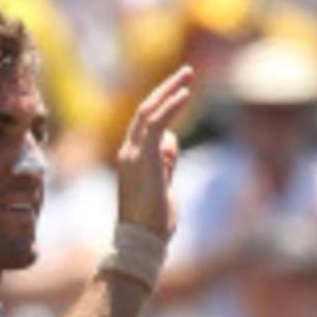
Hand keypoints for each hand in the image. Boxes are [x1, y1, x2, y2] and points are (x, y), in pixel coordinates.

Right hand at [115, 66, 194, 238]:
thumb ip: (166, 162)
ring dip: (169, 90)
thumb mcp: (163, 186)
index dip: (164, 105)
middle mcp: (128, 152)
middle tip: (188, 73)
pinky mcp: (142, 158)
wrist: (143, 243)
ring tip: (189, 76)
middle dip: (166, 89)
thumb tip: (171, 139)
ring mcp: (132, 154)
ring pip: (148, 111)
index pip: (145, 123)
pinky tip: (185, 95)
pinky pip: (155, 123)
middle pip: (144, 110)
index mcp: (131, 159)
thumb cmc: (154, 224)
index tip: (183, 93)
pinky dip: (170, 106)